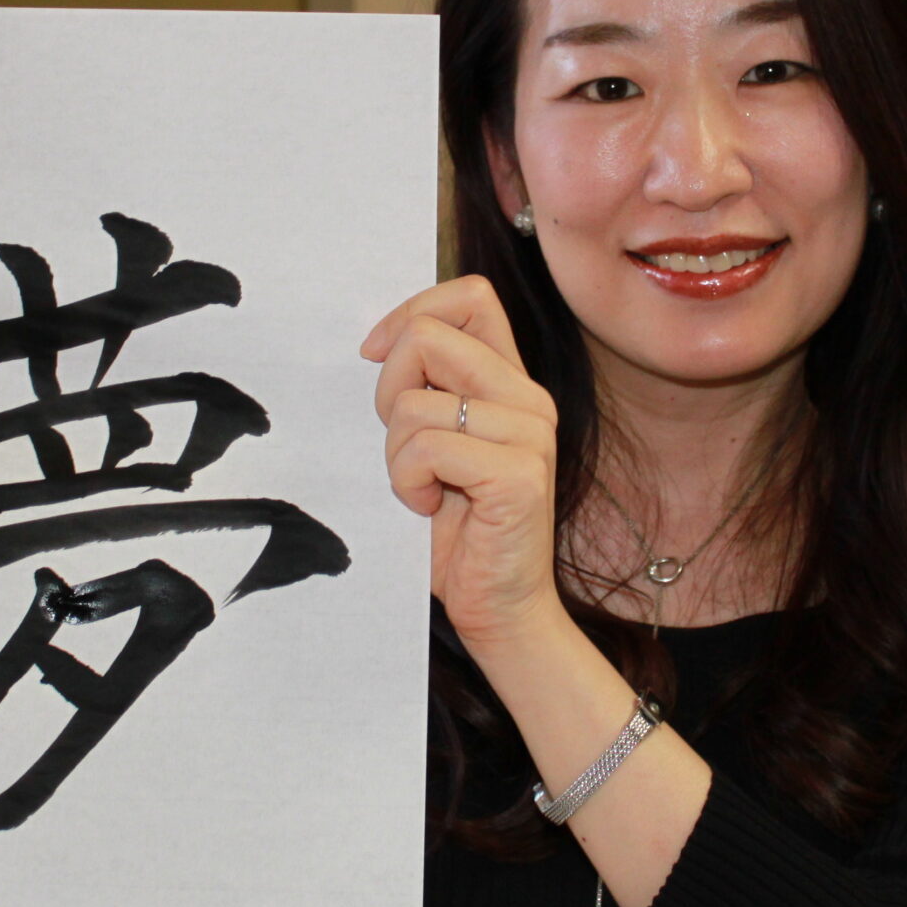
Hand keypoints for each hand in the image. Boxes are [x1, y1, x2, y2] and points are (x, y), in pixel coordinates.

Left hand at [361, 275, 562, 653]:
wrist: (499, 608)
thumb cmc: (458, 533)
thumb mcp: (436, 443)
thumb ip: (428, 390)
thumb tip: (380, 344)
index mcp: (511, 382)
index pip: (470, 297)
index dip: (411, 313)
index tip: (377, 355)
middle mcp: (529, 398)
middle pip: (429, 336)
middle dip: (389, 386)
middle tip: (399, 441)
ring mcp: (529, 434)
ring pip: (415, 403)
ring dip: (394, 453)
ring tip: (420, 487)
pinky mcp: (520, 475)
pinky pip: (426, 448)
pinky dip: (406, 482)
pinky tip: (428, 507)